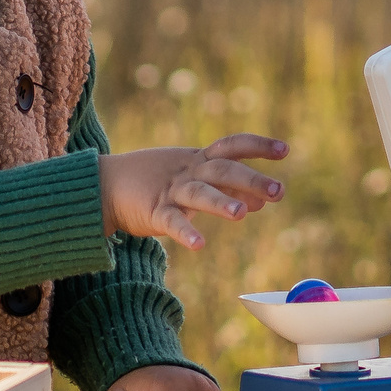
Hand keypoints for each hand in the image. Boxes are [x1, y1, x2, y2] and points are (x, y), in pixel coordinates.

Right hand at [99, 134, 288, 251]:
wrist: (105, 185)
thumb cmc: (156, 181)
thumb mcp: (194, 180)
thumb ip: (227, 188)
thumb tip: (262, 201)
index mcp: (199, 160)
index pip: (232, 146)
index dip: (258, 145)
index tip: (285, 150)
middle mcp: (188, 172)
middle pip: (223, 170)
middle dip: (251, 179)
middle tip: (279, 191)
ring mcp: (170, 191)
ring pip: (199, 194)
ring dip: (221, 202)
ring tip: (242, 213)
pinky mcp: (153, 212)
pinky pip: (171, 222)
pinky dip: (185, 232)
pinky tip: (199, 244)